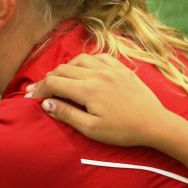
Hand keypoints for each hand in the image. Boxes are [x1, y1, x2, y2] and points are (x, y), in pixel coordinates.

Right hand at [26, 53, 172, 146]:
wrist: (155, 124)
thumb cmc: (122, 131)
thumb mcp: (91, 129)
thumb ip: (67, 114)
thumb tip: (46, 103)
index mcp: (87, 90)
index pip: (53, 83)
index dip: (39, 89)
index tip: (31, 97)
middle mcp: (96, 74)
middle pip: (62, 70)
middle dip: (47, 80)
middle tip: (40, 91)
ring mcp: (110, 69)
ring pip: (78, 60)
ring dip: (65, 69)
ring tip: (60, 81)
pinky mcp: (121, 69)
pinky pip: (98, 57)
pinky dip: (85, 62)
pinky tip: (84, 70)